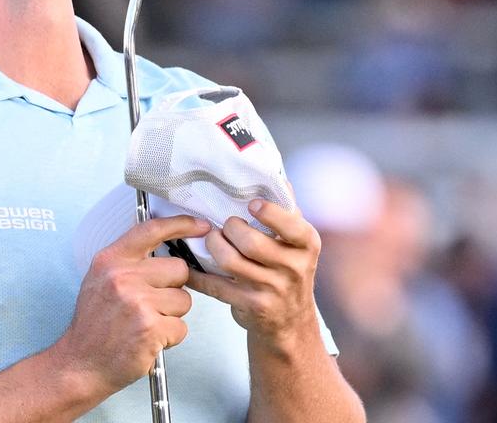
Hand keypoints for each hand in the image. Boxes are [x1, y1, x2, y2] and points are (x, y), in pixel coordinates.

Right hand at [56, 215, 211, 391]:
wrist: (80, 363)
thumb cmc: (94, 325)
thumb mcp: (100, 280)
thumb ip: (128, 262)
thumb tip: (165, 248)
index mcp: (110, 260)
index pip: (152, 230)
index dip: (181, 225)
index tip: (200, 226)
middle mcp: (123, 277)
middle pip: (179, 269)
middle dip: (173, 288)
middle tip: (152, 304)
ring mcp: (137, 302)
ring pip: (184, 300)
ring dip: (172, 315)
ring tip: (147, 324)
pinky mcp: (150, 328)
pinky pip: (181, 327)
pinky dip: (170, 338)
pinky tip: (149, 340)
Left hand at [185, 200, 320, 344]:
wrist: (291, 321)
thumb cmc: (289, 270)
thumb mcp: (298, 242)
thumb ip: (287, 211)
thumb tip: (276, 175)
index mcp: (307, 245)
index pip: (292, 226)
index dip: (269, 213)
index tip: (252, 204)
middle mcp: (293, 268)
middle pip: (251, 242)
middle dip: (230, 228)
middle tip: (225, 225)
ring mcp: (272, 289)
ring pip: (230, 262)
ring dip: (213, 245)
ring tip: (212, 239)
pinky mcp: (250, 306)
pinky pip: (215, 286)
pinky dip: (197, 275)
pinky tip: (190, 265)